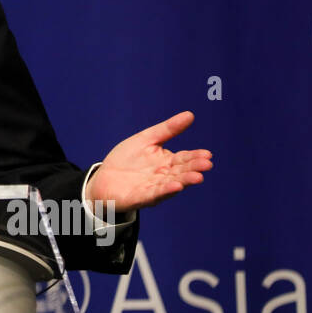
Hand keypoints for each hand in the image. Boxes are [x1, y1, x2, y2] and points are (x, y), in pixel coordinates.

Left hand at [87, 111, 212, 213]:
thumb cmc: (127, 159)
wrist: (103, 178)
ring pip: (171, 184)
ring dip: (184, 181)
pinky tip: (176, 186)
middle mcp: (163, 176)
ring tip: (197, 177)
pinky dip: (165, 191)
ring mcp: (153, 188)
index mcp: (166, 162)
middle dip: (194, 168)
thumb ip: (168, 129)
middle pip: (181, 172)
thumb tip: (190, 115)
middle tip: (207, 164)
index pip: (184, 159)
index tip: (208, 154)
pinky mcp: (140, 197)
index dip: (195, 157)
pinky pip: (154, 194)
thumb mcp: (146, 139)